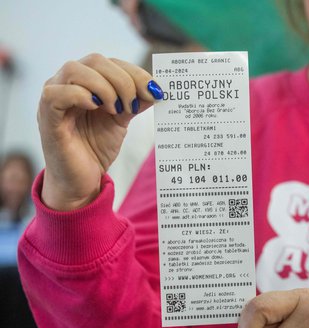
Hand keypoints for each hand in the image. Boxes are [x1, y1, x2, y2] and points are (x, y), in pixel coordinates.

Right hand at [38, 53, 160, 210]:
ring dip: (104, 87)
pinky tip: (96, 107)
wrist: (82, 180)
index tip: (155, 91)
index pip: (110, 62)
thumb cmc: (96, 148)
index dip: (135, 72)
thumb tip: (155, 88)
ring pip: (75, 69)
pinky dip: (80, 95)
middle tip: (132, 105)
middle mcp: (66, 83)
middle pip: (95, 60)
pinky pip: (56, 93)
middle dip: (123, 80)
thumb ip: (134, 102)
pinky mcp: (46, 115)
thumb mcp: (121, 121)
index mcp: (86, 82)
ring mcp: (54, 96)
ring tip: (115, 110)